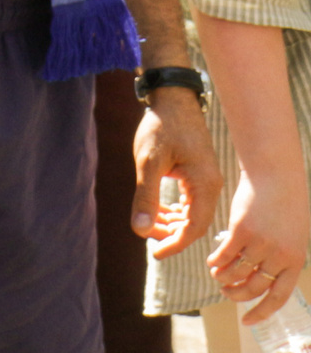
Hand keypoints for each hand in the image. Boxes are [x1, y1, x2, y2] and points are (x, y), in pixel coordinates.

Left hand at [135, 88, 220, 257]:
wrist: (171, 100)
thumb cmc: (160, 127)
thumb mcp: (148, 163)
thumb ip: (146, 197)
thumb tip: (141, 230)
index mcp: (204, 184)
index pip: (195, 227)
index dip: (176, 244)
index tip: (155, 253)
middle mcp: (211, 185)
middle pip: (195, 223)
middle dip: (172, 234)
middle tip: (147, 238)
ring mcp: (206, 180)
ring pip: (192, 214)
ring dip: (171, 223)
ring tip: (148, 225)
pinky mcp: (198, 175)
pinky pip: (190, 202)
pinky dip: (174, 211)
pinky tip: (156, 212)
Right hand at [209, 165, 308, 323]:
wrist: (276, 177)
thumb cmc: (286, 205)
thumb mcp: (294, 235)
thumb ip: (282, 258)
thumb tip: (264, 277)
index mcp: (295, 260)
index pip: (278, 296)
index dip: (261, 312)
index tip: (247, 321)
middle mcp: (278, 256)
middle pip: (253, 287)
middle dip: (236, 295)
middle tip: (226, 293)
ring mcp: (259, 244)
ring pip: (235, 273)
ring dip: (223, 278)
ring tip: (217, 275)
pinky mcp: (240, 232)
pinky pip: (223, 255)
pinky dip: (215, 261)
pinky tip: (212, 261)